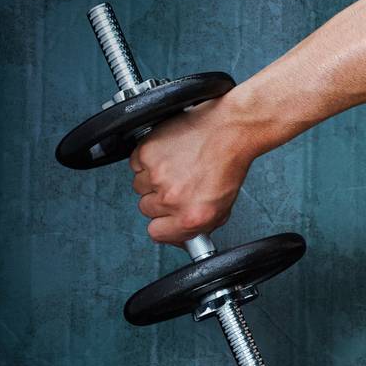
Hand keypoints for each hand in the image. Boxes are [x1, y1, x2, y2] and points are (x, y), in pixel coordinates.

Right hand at [128, 98, 255, 243]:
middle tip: (180, 182)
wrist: (230, 129)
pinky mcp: (147, 153)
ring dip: (153, 178)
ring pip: (139, 186)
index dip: (162, 223)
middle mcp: (172, 198)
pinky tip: (170, 154)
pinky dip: (149, 159)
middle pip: (146, 209)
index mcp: (192, 216)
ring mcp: (157, 175)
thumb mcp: (222, 205)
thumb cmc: (230, 162)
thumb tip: (179, 236)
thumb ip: (198, 225)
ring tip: (177, 165)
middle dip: (160, 198)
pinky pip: (136, 164)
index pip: (156, 233)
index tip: (166, 216)